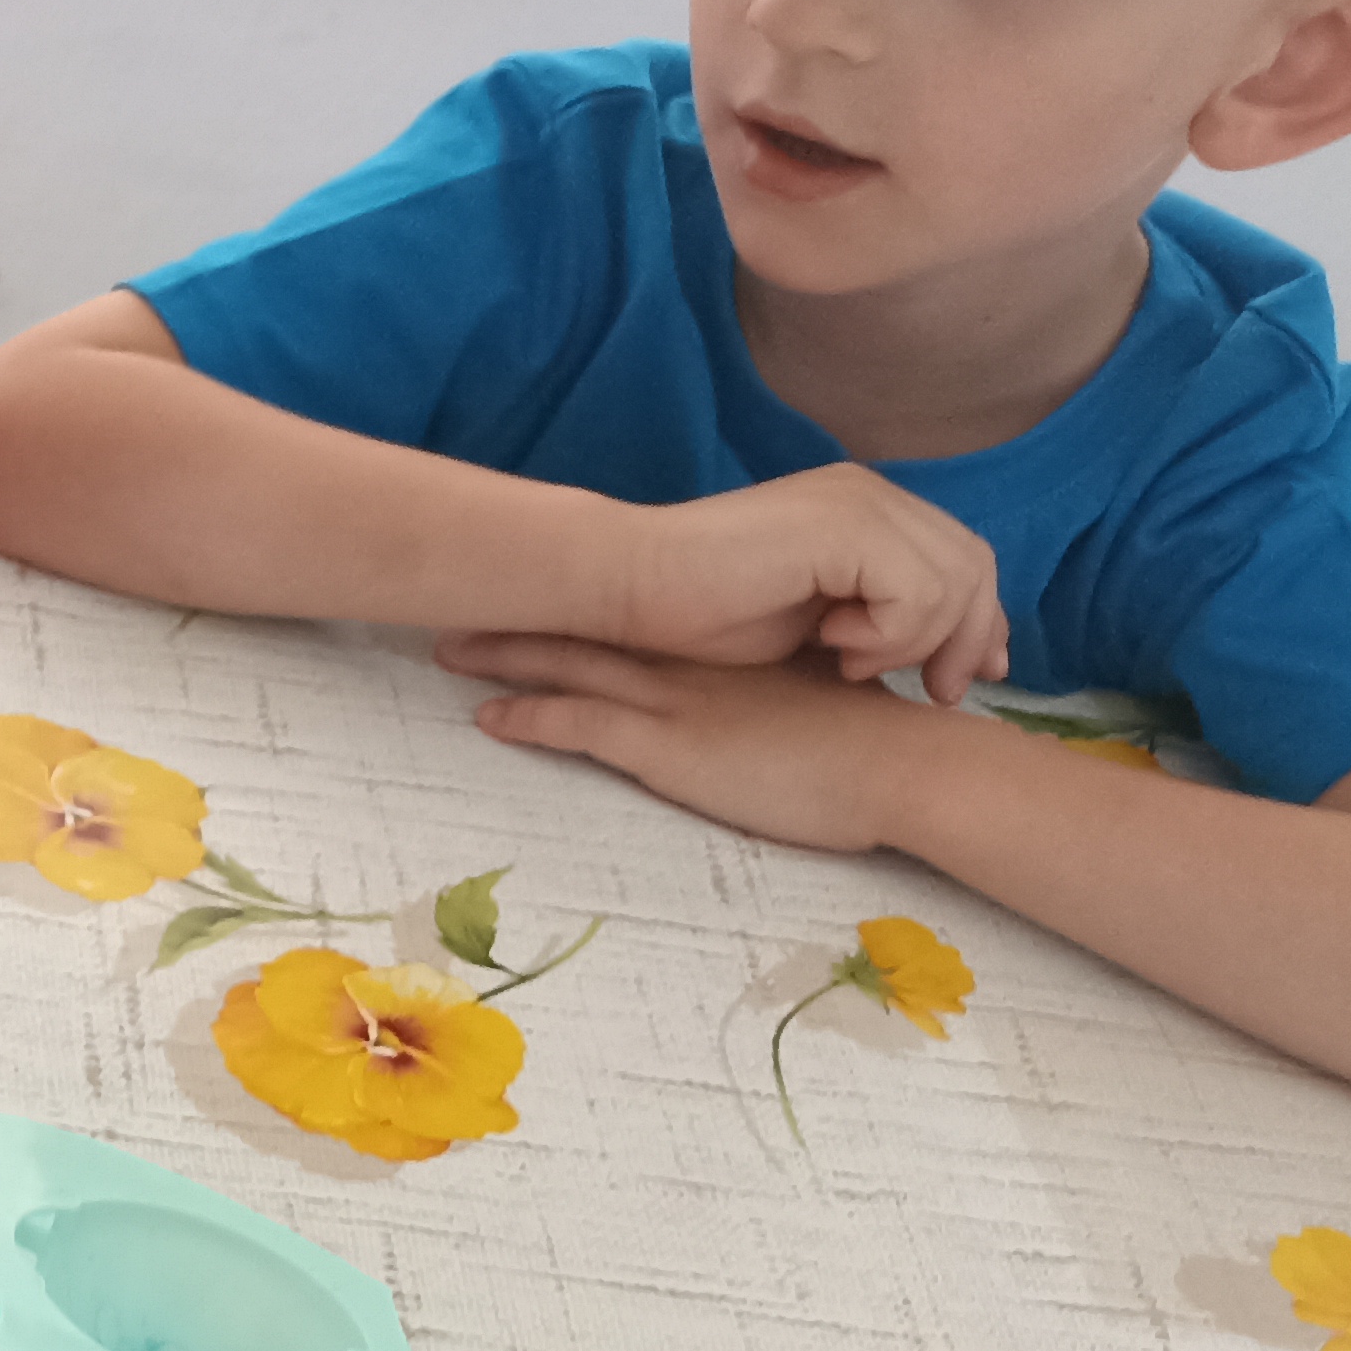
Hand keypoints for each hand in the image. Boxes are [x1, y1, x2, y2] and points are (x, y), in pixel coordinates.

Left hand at [440, 629, 954, 854]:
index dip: (584, 596)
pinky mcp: (667, 744)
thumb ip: (782, 683)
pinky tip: (486, 718)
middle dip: (521, 611)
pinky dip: (527, 718)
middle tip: (460, 598)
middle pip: (587, 624)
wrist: (904, 766)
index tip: (539, 583)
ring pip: (568, 662)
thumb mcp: (820, 694)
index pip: (638, 612)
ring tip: (446, 646)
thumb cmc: (876, 742)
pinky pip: (577, 725)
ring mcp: (675, 698)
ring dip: (503, 655)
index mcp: (726, 646)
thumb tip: (770, 693)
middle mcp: (691, 660)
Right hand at [599, 469, 1007, 702]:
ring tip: (850, 664)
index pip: (962, 557)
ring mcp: (858, 504)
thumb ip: (874, 618)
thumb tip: (947, 654)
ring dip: (914, 642)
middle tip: (934, 692)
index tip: (962, 680)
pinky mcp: (843, 529)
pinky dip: (888, 635)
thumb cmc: (696, 611)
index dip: (978, 623)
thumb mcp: (810, 618)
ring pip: (954, 581)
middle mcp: (870, 493)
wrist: (626, 585)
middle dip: (967, 639)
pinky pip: (916, 593)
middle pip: (973, 565)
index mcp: (863, 507)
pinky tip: (832, 647)